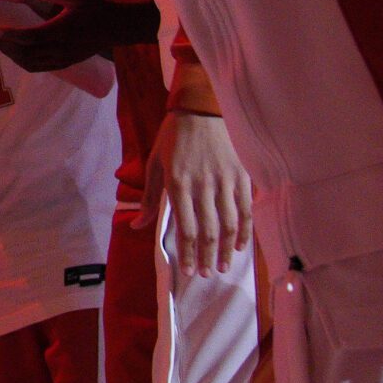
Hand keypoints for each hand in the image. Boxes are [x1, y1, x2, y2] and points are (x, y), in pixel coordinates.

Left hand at [0, 0, 154, 72]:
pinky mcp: (66, 63)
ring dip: (13, 56)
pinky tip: (16, 54)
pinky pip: (41, 67)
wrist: (119, 28)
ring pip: (31, 63)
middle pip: (26, 53)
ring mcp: (64, 58)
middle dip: (5, 46)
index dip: (8, 36)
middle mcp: (60, 48)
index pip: (29, 37)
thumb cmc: (98, 9)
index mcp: (61, 31)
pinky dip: (25, 63)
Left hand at [147, 111, 251, 277]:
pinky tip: (240, 245)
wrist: (202, 108)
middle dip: (207, 256)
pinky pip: (246, 210)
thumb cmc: (174, 137)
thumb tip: (136, 227)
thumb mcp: (155, 164)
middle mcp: (202, 185)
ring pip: (229, 224)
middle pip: (208, 231)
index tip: (189, 271)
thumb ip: (149, 198)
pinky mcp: (242, 176)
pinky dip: (244, 230)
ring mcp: (225, 181)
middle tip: (207, 274)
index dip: (188, 252)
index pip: (185, 227)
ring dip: (227, 249)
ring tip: (223, 266)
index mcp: (178, 183)